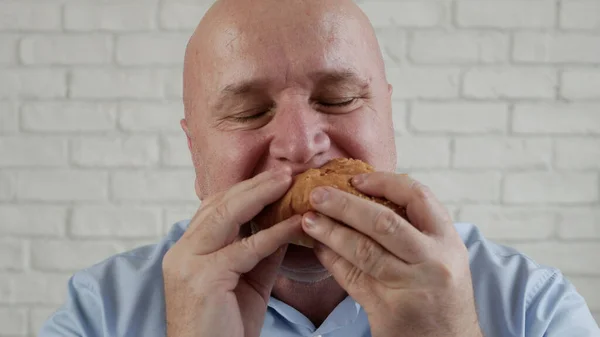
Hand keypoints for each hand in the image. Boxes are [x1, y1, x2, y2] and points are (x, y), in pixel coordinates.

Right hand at [162, 169, 301, 336]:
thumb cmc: (225, 328)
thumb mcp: (247, 282)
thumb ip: (261, 253)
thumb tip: (285, 224)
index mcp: (187, 251)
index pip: (214, 209)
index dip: (244, 191)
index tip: (274, 179)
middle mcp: (181, 252)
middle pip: (218, 205)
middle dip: (253, 186)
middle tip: (284, 172)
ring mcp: (188, 263)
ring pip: (226, 216)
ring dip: (260, 195)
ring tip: (288, 182)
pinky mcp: (203, 277)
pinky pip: (246, 248)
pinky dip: (273, 233)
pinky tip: (295, 223)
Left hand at [301, 172, 481, 336]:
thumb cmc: (441, 296)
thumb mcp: (441, 257)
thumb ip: (413, 231)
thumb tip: (362, 198)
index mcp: (447, 240)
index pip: (417, 196)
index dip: (383, 182)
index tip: (355, 179)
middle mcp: (433, 261)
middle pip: (383, 222)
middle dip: (345, 205)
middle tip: (317, 195)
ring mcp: (412, 287)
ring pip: (364, 251)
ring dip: (331, 232)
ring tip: (307, 220)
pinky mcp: (390, 310)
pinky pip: (353, 279)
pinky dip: (332, 261)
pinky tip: (317, 249)